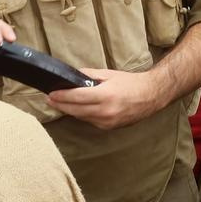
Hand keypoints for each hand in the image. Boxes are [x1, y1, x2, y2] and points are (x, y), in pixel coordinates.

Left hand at [46, 66, 166, 128]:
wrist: (151, 96)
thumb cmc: (130, 83)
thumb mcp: (109, 74)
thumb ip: (89, 75)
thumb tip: (72, 76)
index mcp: (106, 95)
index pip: (77, 98)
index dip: (62, 97)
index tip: (51, 94)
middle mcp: (106, 111)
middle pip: (76, 110)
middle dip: (61, 105)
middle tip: (49, 99)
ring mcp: (108, 122)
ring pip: (82, 117)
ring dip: (70, 110)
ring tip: (60, 103)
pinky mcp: (109, 127)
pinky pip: (90, 121)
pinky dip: (83, 114)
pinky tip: (77, 109)